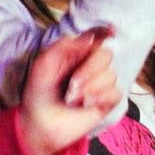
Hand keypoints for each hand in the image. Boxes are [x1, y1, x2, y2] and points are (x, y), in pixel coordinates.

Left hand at [17, 30, 118, 154]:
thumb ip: (62, 47)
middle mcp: (90, 65)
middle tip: (72, 85)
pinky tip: (87, 105)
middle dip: (90, 70)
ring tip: (73, 99)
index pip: (96, 37)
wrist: (40, 123)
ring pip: (111, 75)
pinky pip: (116, 92)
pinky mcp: (106, 101)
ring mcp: (99, 83)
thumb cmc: (38, 92)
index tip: (110, 32)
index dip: (105, 31)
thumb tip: (87, 38)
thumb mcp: (43, 64)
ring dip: (91, 88)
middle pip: (106, 54)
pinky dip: (101, 98)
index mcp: (75, 53)